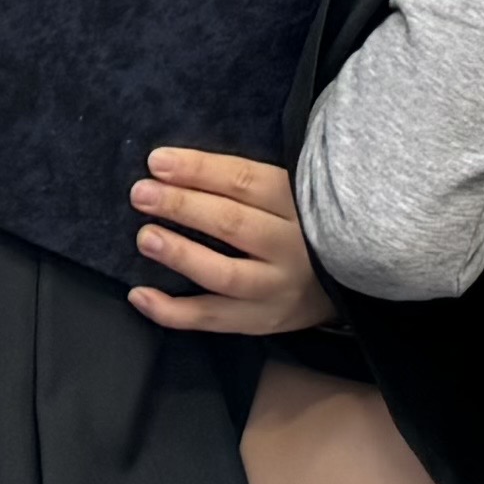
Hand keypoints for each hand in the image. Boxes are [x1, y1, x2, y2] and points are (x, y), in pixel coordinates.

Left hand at [128, 147, 337, 335]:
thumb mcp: (292, 194)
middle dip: (182, 206)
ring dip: (180, 254)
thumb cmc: (303, 225)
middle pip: (232, 223)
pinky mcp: (260, 322)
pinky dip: (171, 312)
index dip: (199, 169)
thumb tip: (176, 166)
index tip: (158, 161)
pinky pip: (211, 319)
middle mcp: (290, 247)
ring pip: (223, 273)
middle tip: (141, 193)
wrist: (344, 283)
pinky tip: (139, 295)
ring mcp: (275, 289)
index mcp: (298, 203)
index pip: (245, 181)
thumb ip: (246, 181)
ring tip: (145, 237)